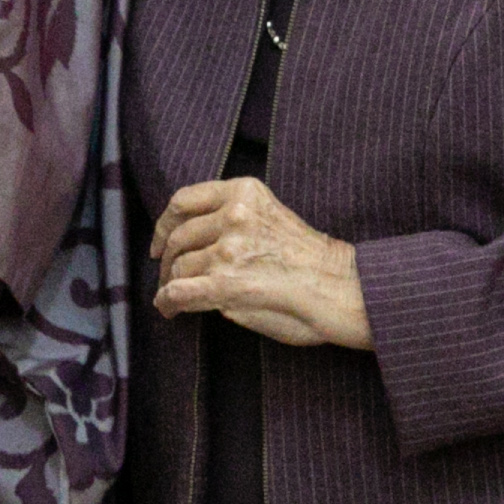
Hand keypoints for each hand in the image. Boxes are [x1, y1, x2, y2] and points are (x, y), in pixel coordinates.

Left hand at [147, 178, 369, 348]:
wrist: (342, 287)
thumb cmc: (312, 259)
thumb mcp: (269, 216)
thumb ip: (232, 221)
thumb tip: (193, 246)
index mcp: (244, 193)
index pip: (185, 200)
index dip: (165, 224)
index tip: (161, 242)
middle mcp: (234, 215)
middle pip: (179, 237)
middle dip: (168, 260)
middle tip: (168, 276)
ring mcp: (228, 249)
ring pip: (179, 267)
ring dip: (170, 285)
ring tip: (173, 298)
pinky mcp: (225, 283)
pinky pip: (179, 292)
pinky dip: (168, 303)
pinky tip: (169, 310)